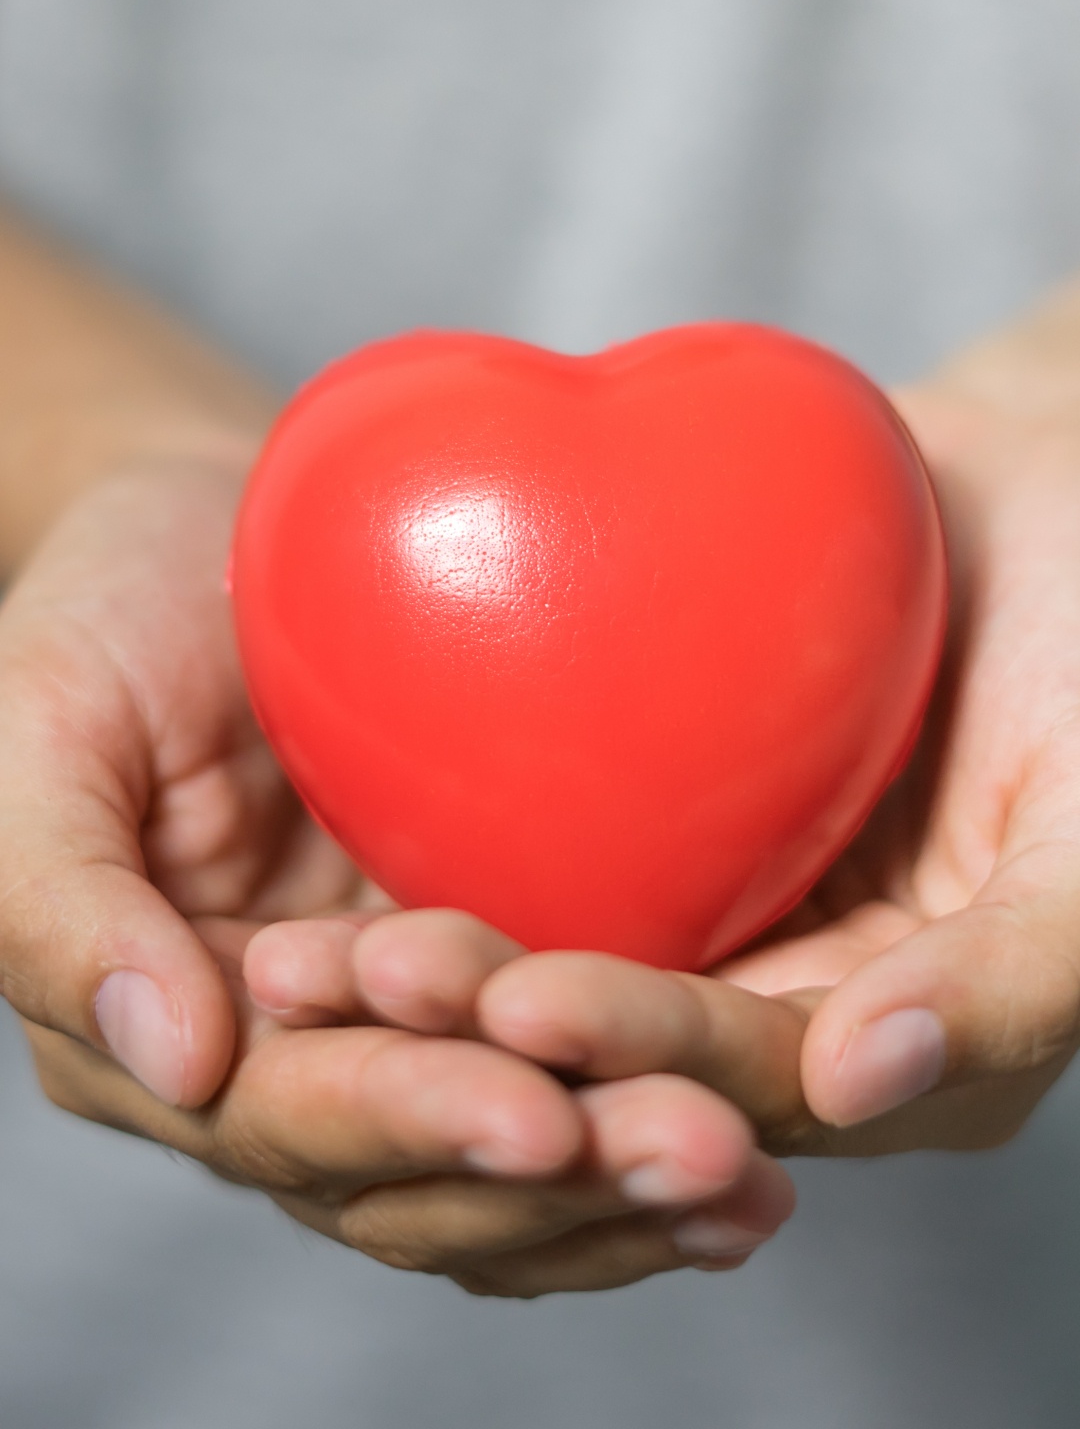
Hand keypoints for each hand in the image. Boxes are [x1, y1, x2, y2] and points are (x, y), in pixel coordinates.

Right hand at [0, 454, 792, 1293]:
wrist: (222, 530)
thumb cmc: (107, 612)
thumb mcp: (37, 731)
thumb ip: (60, 904)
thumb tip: (178, 1057)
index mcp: (164, 1029)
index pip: (290, 1118)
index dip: (411, 1120)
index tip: (540, 1112)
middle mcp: (285, 1059)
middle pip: (422, 1169)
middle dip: (560, 1174)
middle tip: (707, 1151)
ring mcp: (396, 1022)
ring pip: (508, 1154)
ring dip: (626, 1182)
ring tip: (752, 1176)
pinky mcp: (491, 962)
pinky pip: (571, 1066)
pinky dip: (649, 1107)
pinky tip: (763, 1133)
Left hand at [251, 337, 1079, 1157]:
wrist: (1060, 495)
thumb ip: (1017, 979)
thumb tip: (853, 1089)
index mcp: (894, 1043)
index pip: (736, 1078)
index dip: (631, 1051)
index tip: (520, 1004)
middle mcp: (790, 995)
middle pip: (612, 1039)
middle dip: (478, 1031)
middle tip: (341, 980)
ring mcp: (722, 901)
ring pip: (553, 950)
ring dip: (429, 969)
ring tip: (301, 950)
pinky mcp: (666, 811)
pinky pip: (545, 837)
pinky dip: (449, 845)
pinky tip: (342, 820)